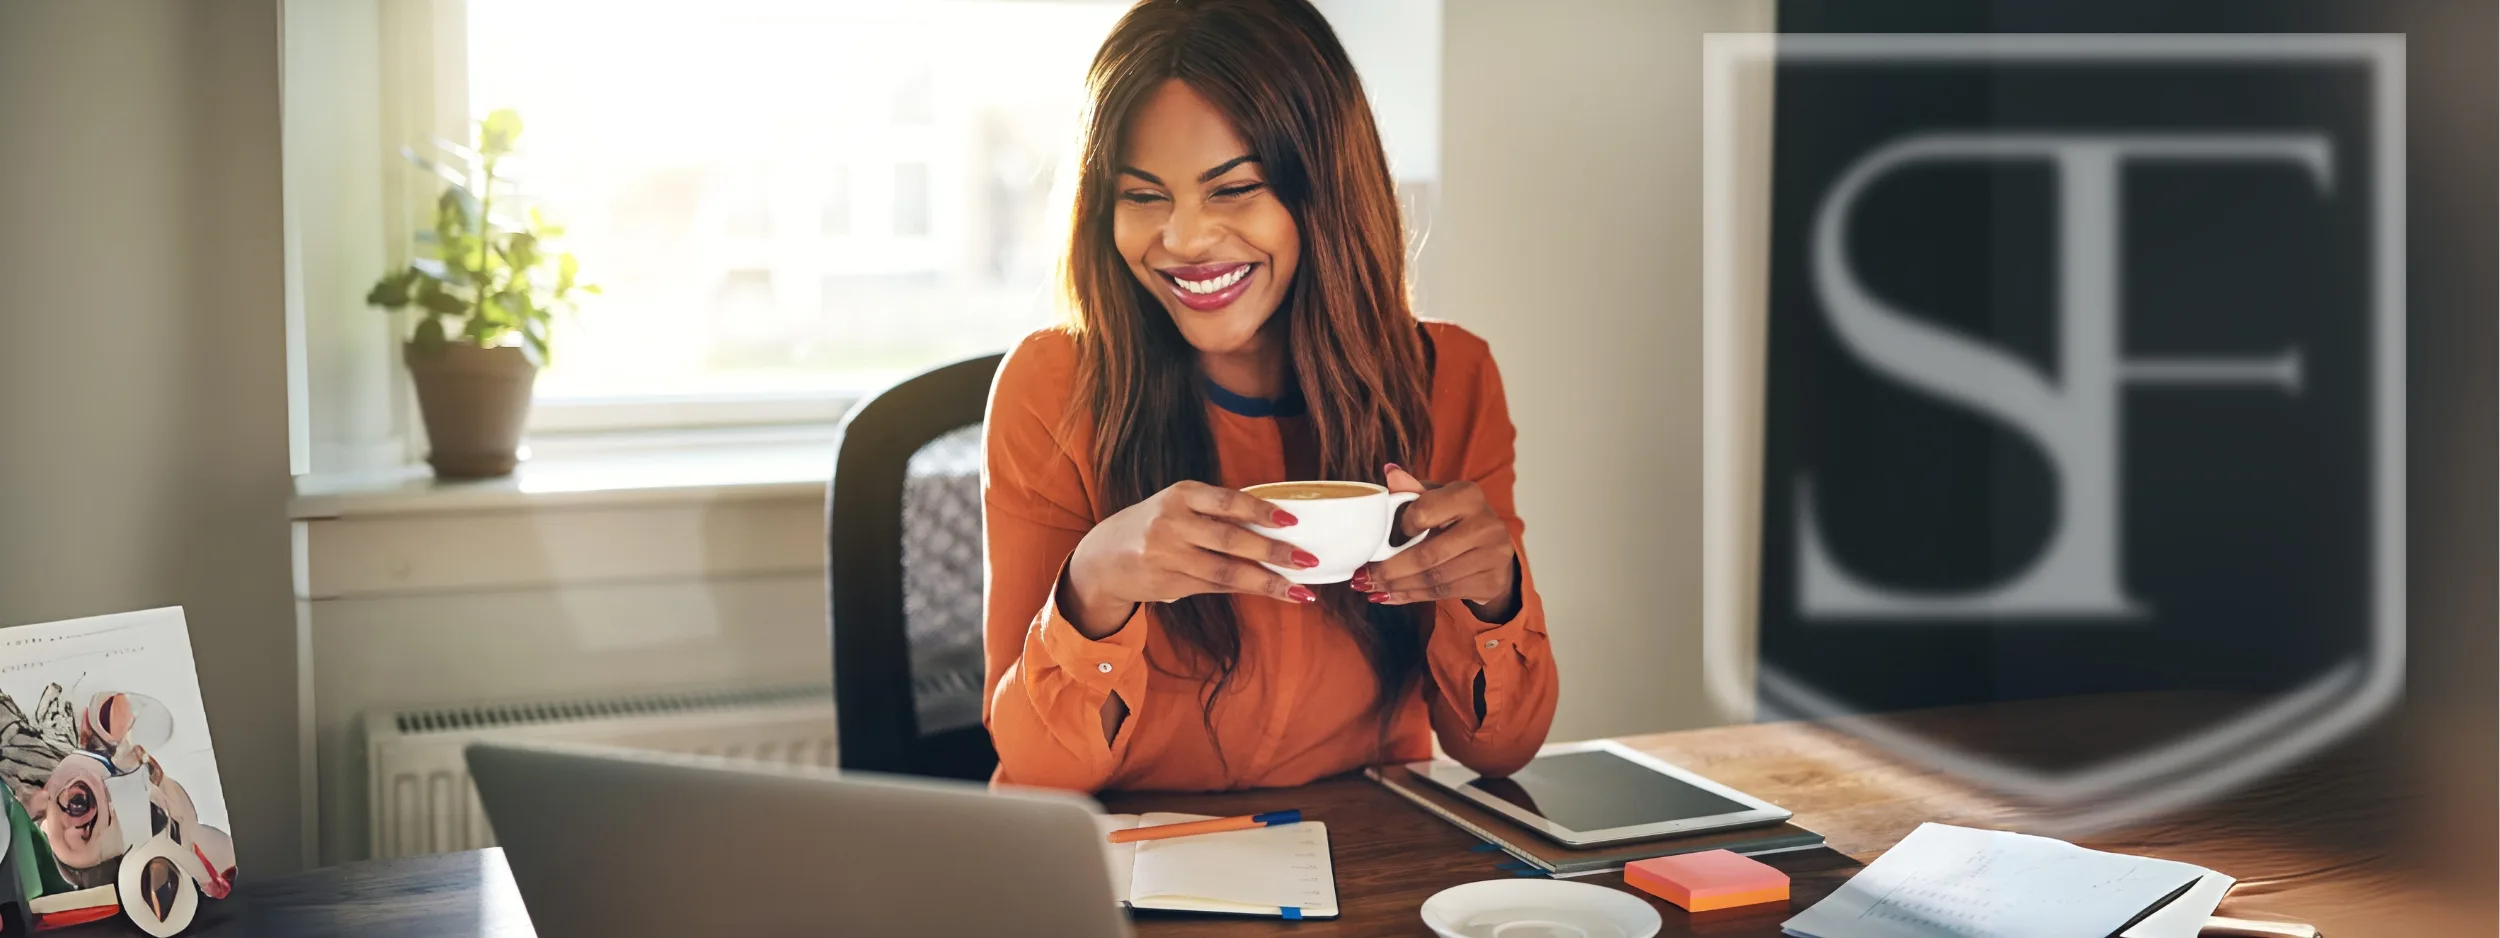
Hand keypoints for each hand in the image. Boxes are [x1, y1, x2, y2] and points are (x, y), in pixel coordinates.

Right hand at [1061, 480, 1321, 637]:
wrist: (1102, 559)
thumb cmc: (1153, 524)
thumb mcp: (1178, 506)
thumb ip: (1216, 511)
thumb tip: (1275, 522)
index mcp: (1180, 495)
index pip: (1227, 501)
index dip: (1260, 511)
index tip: (1292, 520)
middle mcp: (1172, 524)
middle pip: (1231, 541)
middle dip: (1273, 553)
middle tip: (1307, 560)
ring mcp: (1169, 557)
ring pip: (1227, 572)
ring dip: (1267, 582)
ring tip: (1300, 590)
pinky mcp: (1170, 585)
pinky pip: (1217, 588)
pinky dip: (1247, 590)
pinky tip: (1274, 592)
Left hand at [1353, 464, 1520, 620]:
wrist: (1493, 549)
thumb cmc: (1456, 519)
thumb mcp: (1437, 499)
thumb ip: (1412, 491)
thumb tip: (1390, 473)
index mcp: (1468, 495)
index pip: (1423, 512)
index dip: (1400, 527)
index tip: (1382, 538)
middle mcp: (1486, 524)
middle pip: (1428, 555)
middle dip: (1389, 570)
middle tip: (1363, 578)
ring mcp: (1493, 555)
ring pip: (1434, 579)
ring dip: (1398, 587)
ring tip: (1373, 589)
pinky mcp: (1492, 582)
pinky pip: (1444, 593)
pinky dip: (1412, 596)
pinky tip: (1392, 596)